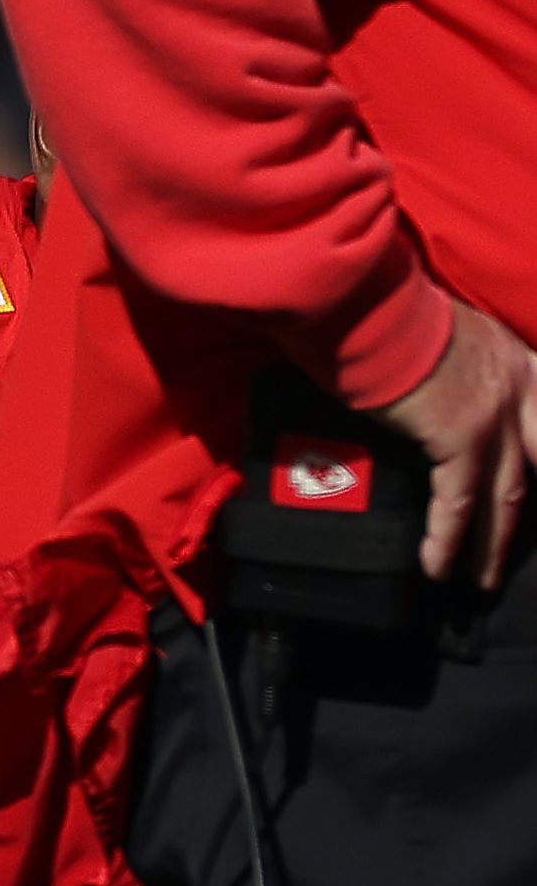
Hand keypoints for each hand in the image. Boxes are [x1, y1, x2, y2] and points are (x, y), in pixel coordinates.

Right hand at [372, 296, 536, 584]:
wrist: (365, 304)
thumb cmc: (384, 313)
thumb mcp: (441, 339)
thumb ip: (451, 373)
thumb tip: (427, 405)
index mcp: (518, 359)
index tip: (533, 492)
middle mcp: (521, 385)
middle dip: (527, 517)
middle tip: (511, 554)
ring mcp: (497, 412)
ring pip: (509, 495)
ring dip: (494, 545)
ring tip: (482, 581)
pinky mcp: (461, 435)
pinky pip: (462, 500)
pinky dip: (449, 539)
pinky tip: (437, 568)